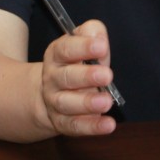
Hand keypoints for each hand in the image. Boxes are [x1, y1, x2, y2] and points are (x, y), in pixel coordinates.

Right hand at [41, 19, 117, 136]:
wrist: (51, 92)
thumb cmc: (76, 62)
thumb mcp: (82, 42)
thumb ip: (92, 33)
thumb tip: (100, 37)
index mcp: (56, 54)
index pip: (66, 48)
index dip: (83, 47)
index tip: (101, 46)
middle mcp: (53, 78)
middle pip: (66, 77)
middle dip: (87, 76)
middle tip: (107, 75)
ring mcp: (55, 102)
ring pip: (67, 103)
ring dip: (87, 103)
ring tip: (106, 102)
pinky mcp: (62, 122)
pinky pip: (74, 126)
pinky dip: (91, 126)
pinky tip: (108, 124)